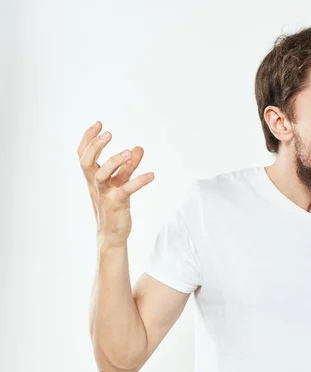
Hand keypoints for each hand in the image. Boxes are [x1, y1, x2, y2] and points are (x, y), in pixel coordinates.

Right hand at [77, 121, 154, 246]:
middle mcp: (95, 184)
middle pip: (86, 162)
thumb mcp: (121, 183)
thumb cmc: (114, 206)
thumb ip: (128, 166)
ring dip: (114, 161)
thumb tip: (138, 148)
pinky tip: (151, 175)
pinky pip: (126, 190)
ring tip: (129, 152)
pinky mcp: (117, 204)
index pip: (83, 155)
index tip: (98, 123)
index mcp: (93, 178)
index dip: (88, 139)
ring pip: (102, 174)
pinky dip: (138, 181)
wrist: (113, 234)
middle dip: (95, 146)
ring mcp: (105, 194)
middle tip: (109, 133)